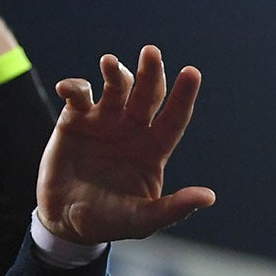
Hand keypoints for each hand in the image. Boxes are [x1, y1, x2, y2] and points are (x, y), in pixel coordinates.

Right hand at [37, 46, 215, 244]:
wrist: (66, 222)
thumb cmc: (110, 221)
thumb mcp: (143, 220)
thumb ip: (173, 208)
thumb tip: (209, 197)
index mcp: (154, 149)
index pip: (174, 117)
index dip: (183, 95)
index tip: (191, 72)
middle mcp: (132, 129)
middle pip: (148, 93)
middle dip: (151, 72)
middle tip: (151, 52)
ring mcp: (104, 121)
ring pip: (116, 87)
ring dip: (115, 72)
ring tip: (109, 63)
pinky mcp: (75, 120)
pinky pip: (78, 95)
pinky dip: (75, 87)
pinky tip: (70, 90)